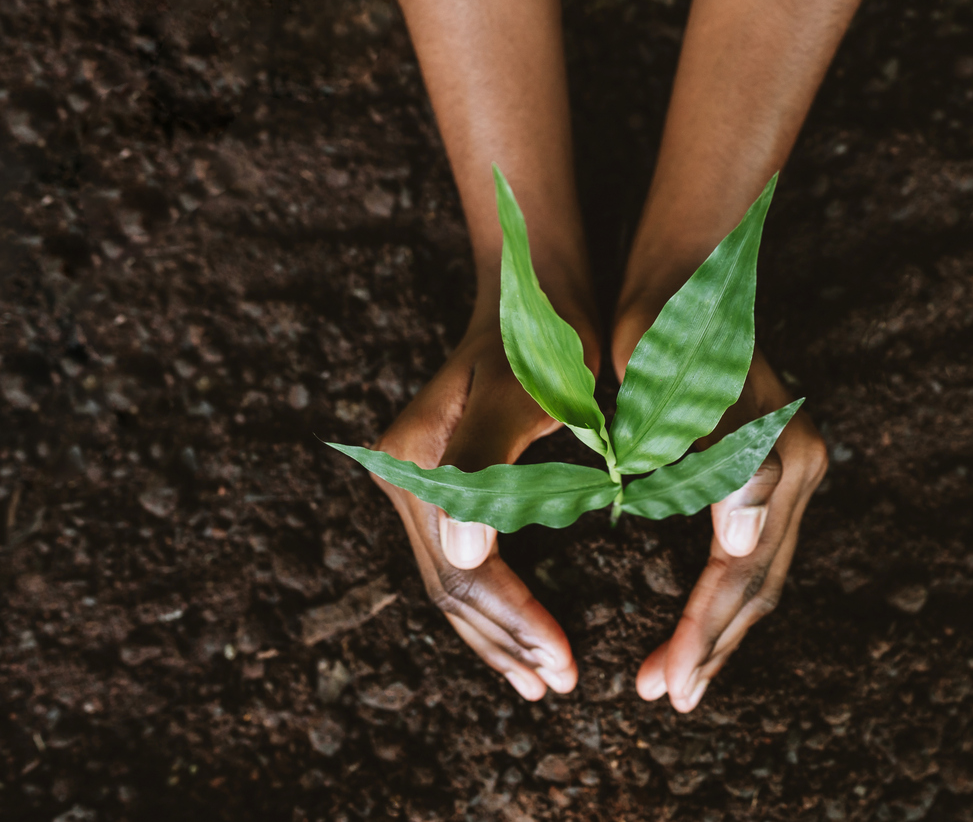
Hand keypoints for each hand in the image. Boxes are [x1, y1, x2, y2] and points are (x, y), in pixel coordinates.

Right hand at [371, 314, 591, 699]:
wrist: (533, 291)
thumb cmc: (543, 337)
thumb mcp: (524, 392)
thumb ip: (486, 464)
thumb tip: (466, 552)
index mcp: (417, 463)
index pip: (466, 570)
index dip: (515, 621)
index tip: (565, 663)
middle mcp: (404, 479)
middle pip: (451, 588)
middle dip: (507, 642)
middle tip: (559, 684)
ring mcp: (417, 485)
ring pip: (453, 585)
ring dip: (497, 637)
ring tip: (541, 680)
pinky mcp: (440, 488)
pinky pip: (462, 564)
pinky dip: (493, 607)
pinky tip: (520, 636)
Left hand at [613, 310, 827, 711]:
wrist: (684, 270)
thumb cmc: (665, 327)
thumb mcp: (679, 388)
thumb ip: (719, 462)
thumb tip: (741, 546)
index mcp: (780, 461)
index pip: (739, 572)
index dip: (700, 632)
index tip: (660, 685)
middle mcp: (798, 470)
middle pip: (759, 584)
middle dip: (712, 645)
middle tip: (664, 696)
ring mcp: (790, 468)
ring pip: (760, 573)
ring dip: (720, 629)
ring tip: (677, 675)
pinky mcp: (771, 465)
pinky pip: (753, 549)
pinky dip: (724, 593)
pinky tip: (696, 616)